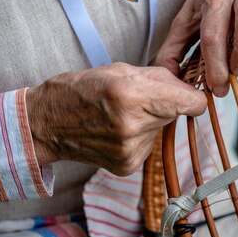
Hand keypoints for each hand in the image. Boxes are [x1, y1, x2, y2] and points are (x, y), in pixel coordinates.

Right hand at [26, 63, 206, 175]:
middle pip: (175, 114)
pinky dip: (138, 138)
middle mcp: (132, 127)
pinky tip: (116, 132)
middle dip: (164, 104)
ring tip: (121, 115)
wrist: (45, 124)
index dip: (192, 96)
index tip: (187, 94)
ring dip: (149, 121)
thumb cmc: (80, 90)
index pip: (190, 103)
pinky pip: (148, 146)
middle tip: (137, 98)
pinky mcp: (127, 166)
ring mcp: (129, 151)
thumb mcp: (120, 70)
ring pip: (161, 130)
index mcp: (131, 96)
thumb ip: (160, 78)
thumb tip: (190, 88)